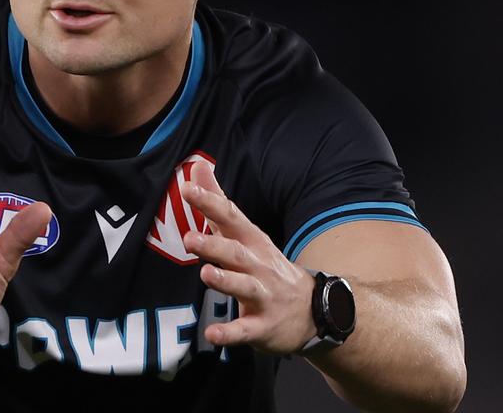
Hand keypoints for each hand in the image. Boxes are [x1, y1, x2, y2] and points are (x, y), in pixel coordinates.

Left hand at [180, 164, 316, 355]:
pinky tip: (212, 335)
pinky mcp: (263, 326)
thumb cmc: (266, 266)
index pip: (231, 217)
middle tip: (189, 239)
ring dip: (225, 281)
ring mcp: (263, 296)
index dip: (210, 203)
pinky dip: (230, 333)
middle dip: (214, 245)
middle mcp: (258, 266)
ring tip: (205, 274)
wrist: (314, 311)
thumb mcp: (246, 233)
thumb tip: (197, 166)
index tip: (188, 189)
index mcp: (252, 242)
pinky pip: (245, 330)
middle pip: (236, 253)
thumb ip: (218, 203)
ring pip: (244, 287)